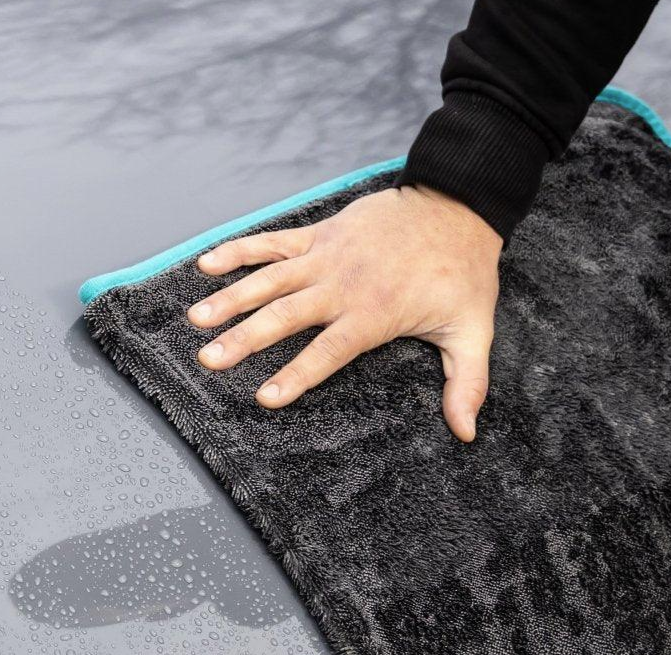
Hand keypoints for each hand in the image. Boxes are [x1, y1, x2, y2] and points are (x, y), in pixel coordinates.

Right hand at [187, 184, 502, 441]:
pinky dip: (239, 250)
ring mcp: (327, 255)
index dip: (297, 375)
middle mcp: (343, 285)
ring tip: (197, 319)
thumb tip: (466, 431)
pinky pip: (273, 241)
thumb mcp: (474, 331)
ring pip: (269, 278)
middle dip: (245, 339)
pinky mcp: (321, 232)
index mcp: (373, 314)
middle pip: (285, 316)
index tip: (265, 398)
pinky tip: (207, 263)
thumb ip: (466, 384)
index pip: (328, 351)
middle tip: (210, 360)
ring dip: (231, 297)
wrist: (456, 207)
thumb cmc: (462, 273)